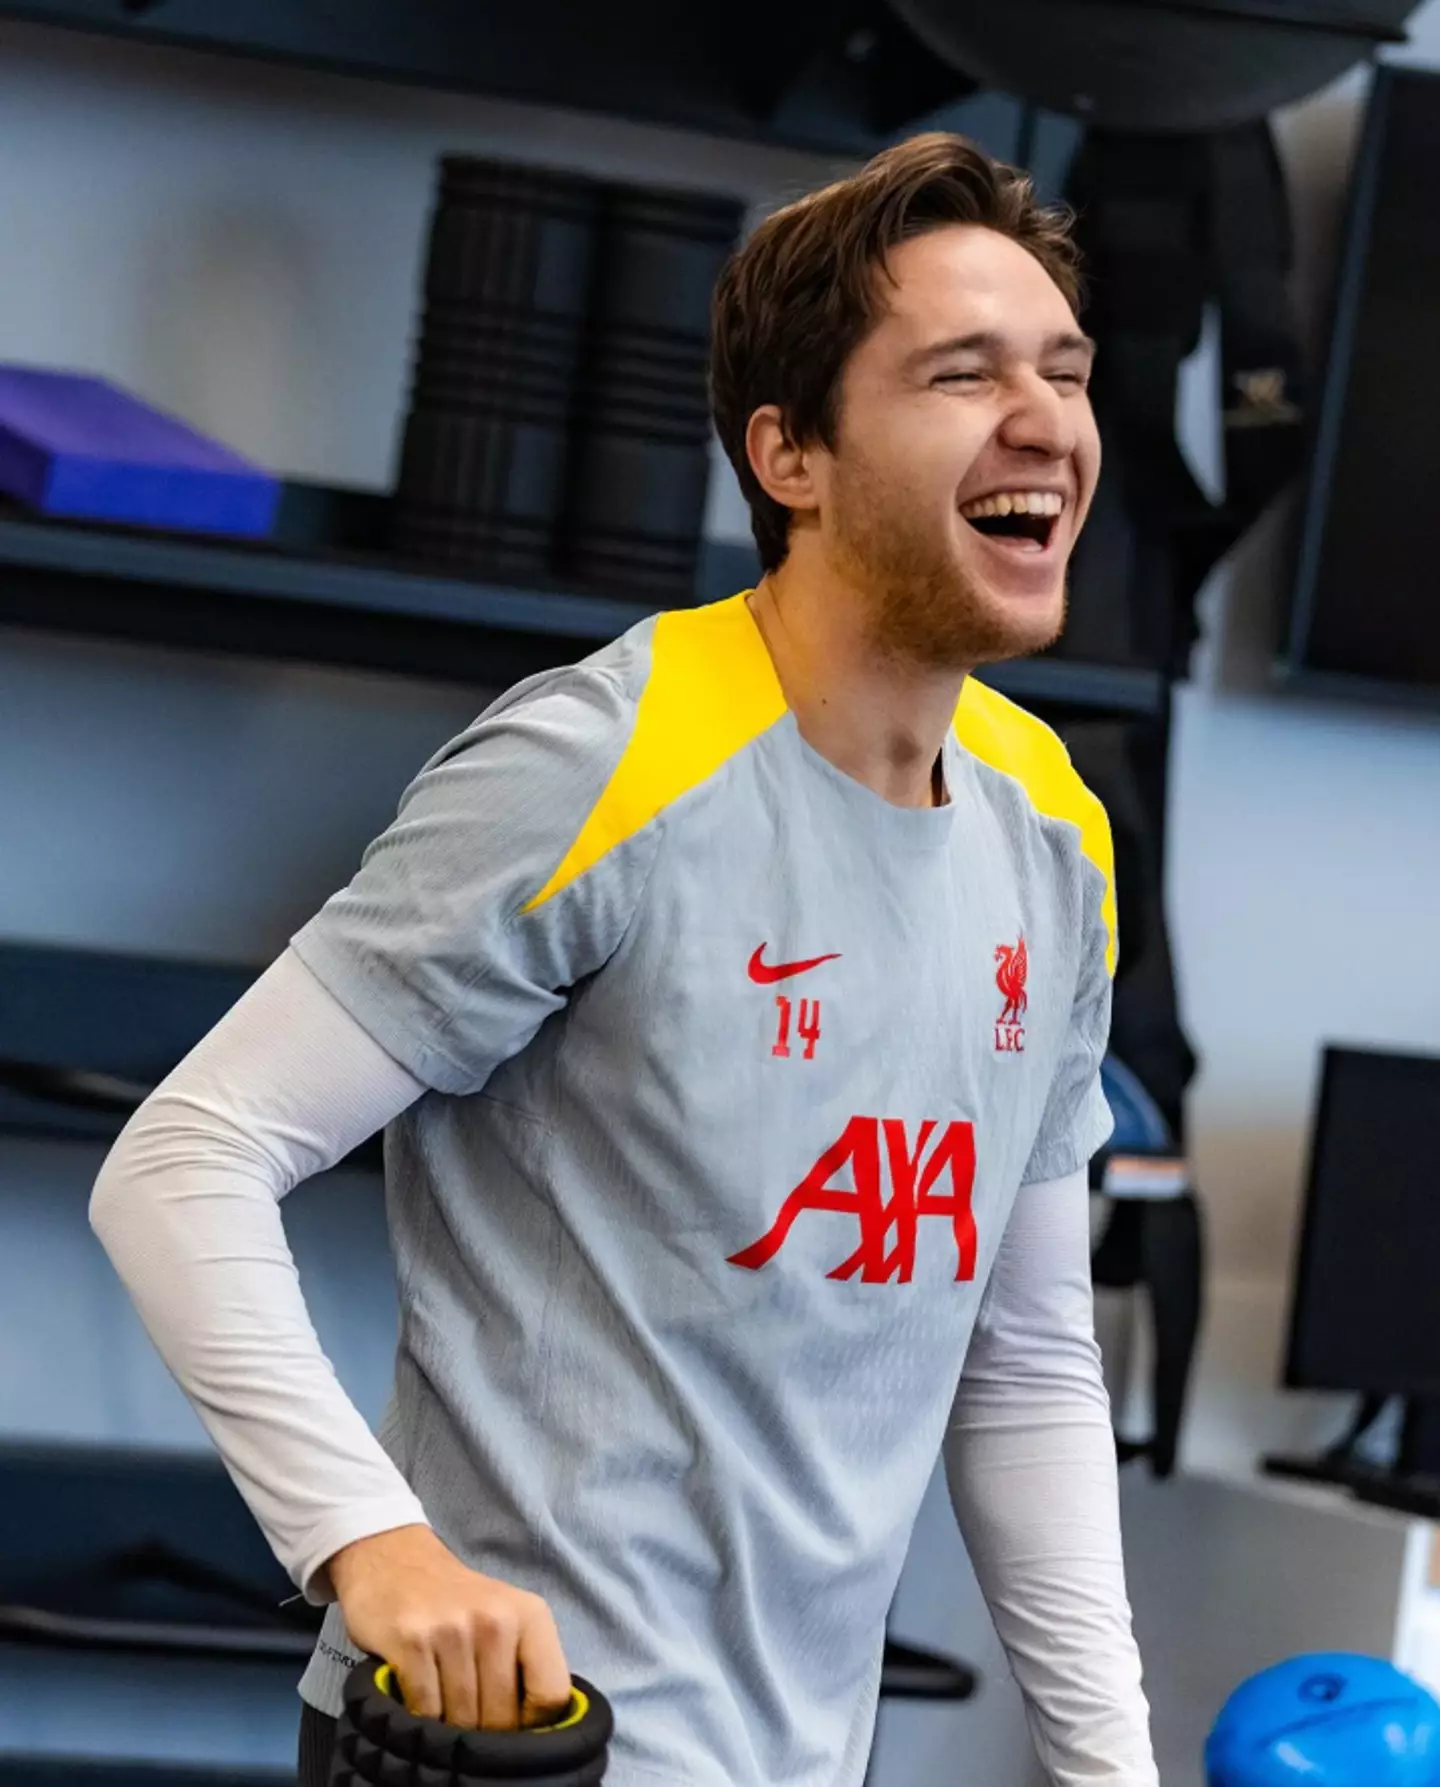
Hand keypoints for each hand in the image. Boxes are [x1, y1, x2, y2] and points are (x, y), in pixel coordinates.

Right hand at [327, 1524, 570, 1730]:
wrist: (395, 1558)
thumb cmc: (456, 1602)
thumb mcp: (506, 1619)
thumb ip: (525, 1667)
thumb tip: (533, 1734)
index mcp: (530, 1615)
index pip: (552, 1695)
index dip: (533, 1724)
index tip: (512, 1725)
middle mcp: (496, 1619)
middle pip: (503, 1717)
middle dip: (485, 1731)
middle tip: (468, 1716)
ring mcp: (453, 1628)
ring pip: (462, 1720)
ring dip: (450, 1728)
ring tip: (442, 1706)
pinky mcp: (411, 1640)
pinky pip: (425, 1711)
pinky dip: (420, 1718)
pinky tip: (416, 1698)